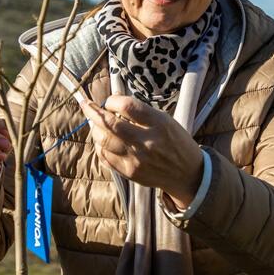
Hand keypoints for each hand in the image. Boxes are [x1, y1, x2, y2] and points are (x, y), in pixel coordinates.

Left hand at [80, 95, 203, 207]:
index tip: (109, 101)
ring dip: (94, 129)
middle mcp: (146, 141)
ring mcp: (136, 158)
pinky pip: (105, 156)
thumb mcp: (164, 120)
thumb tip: (112, 102)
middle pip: (109, 124)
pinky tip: (102, 141)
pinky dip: (99, 146)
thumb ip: (140, 112)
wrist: (187, 173)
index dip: (112, 101)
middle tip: (86, 105)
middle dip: (92, 112)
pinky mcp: (129, 172)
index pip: (127, 106)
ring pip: (103, 141)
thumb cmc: (175, 141)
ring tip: (95, 124)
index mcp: (158, 123)